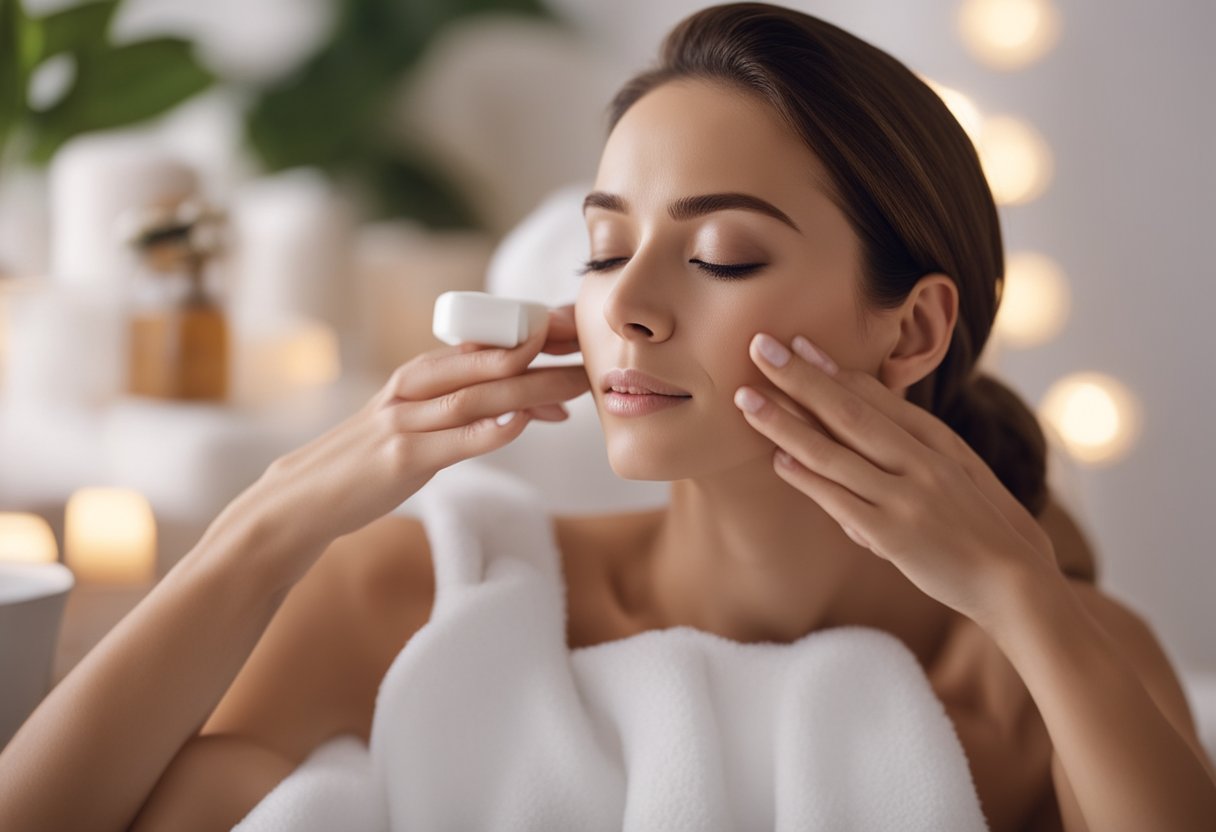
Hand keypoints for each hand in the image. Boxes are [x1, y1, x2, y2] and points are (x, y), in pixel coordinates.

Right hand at [233, 304, 586, 579]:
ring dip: (528, 391)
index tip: (574, 339)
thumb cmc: (369, 459)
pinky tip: (520, 424)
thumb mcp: (412, 421)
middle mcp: (412, 391)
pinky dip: (488, 431)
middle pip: (487, 368)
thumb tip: (523, 404)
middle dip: (541, 362)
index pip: (482, 348)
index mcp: (417, 377)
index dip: (531, 340)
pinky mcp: (401, 459)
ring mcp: (404, 423)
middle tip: (587, 359)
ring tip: (570, 388)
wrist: (307, 497)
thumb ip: (458, 406)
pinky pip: (452, 441)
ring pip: (476, 398)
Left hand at [734, 331, 1058, 625]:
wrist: (1018, 582)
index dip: (831, 369)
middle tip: (758, 346)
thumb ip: (912, 452)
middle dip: (799, 377)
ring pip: (835, 452)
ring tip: (746, 400)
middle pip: (848, 411)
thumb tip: (861, 441)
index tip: (796, 342)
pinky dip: (808, 479)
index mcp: (936, 442)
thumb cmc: (983, 526)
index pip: (874, 397)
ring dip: (786, 424)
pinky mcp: (893, 536)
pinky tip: (777, 460)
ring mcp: (905, 497)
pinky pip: (841, 502)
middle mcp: (919, 461)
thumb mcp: (957, 474)